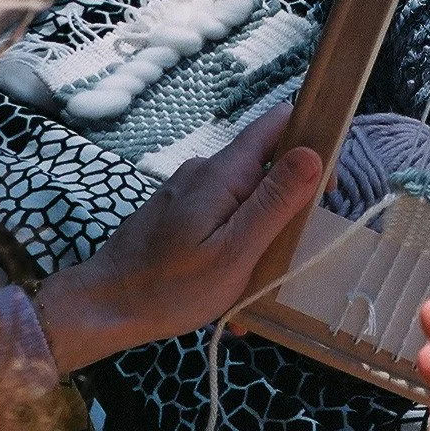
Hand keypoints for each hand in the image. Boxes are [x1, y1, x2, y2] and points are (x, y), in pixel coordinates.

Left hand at [34, 105, 321, 372]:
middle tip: (294, 249)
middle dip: (290, 200)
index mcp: (222, 173)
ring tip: (262, 278)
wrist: (104, 306)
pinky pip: (222, 214)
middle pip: (265, 162)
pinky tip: (234, 283)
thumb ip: (273, 202)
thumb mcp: (234, 252)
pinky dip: (237, 242)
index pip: (277, 124)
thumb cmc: (170, 288)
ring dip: (263, 230)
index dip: (311, 143)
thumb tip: (312, 153)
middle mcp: (205, 170)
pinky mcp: (179, 211)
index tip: (325, 190)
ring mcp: (189, 189)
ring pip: (245, 193)